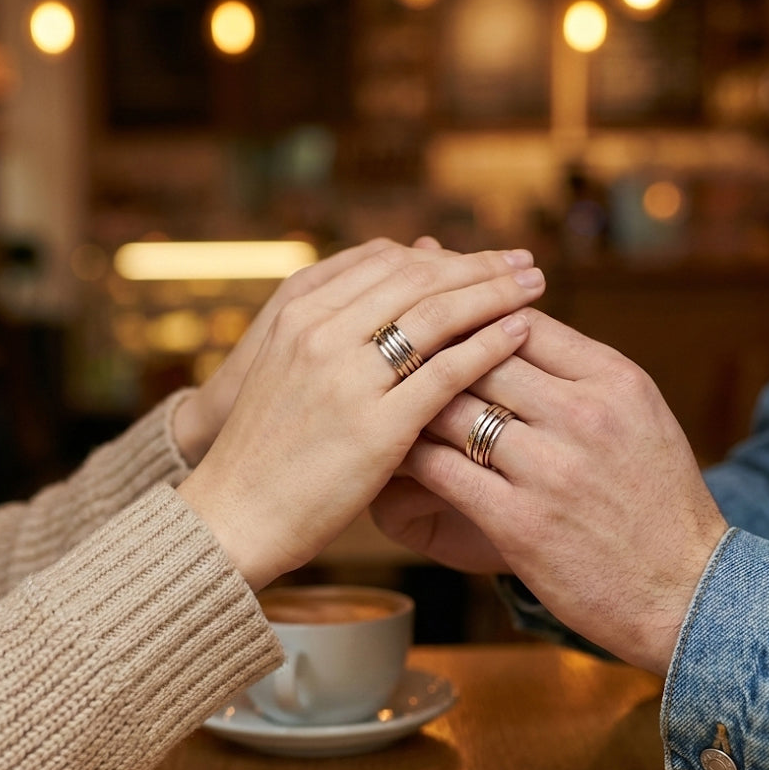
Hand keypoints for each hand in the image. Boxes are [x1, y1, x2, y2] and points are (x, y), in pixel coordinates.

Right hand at [178, 243, 545, 591]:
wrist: (235, 513)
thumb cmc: (269, 445)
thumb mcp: (289, 368)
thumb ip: (335, 327)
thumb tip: (390, 295)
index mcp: (299, 313)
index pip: (387, 262)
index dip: (444, 255)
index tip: (482, 257)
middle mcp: (321, 333)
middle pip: (418, 278)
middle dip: (478, 265)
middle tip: (523, 261)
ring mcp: (347, 378)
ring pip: (437, 315)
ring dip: (494, 293)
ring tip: (534, 286)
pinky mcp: (375, 426)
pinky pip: (445, 371)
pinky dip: (489, 346)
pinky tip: (521, 332)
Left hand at [384, 311, 727, 675]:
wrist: (688, 591)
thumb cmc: (659, 501)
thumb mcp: (639, 415)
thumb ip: (581, 371)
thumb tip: (516, 325)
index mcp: (615, 380)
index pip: (523, 322)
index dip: (473, 318)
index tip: (439, 323)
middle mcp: (584, 414)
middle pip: (480, 356)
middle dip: (433, 351)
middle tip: (390, 351)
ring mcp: (551, 469)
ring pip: (452, 406)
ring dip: (412, 399)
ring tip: (381, 395)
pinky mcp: (520, 522)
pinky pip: (442, 468)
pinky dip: (409, 453)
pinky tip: (390, 449)